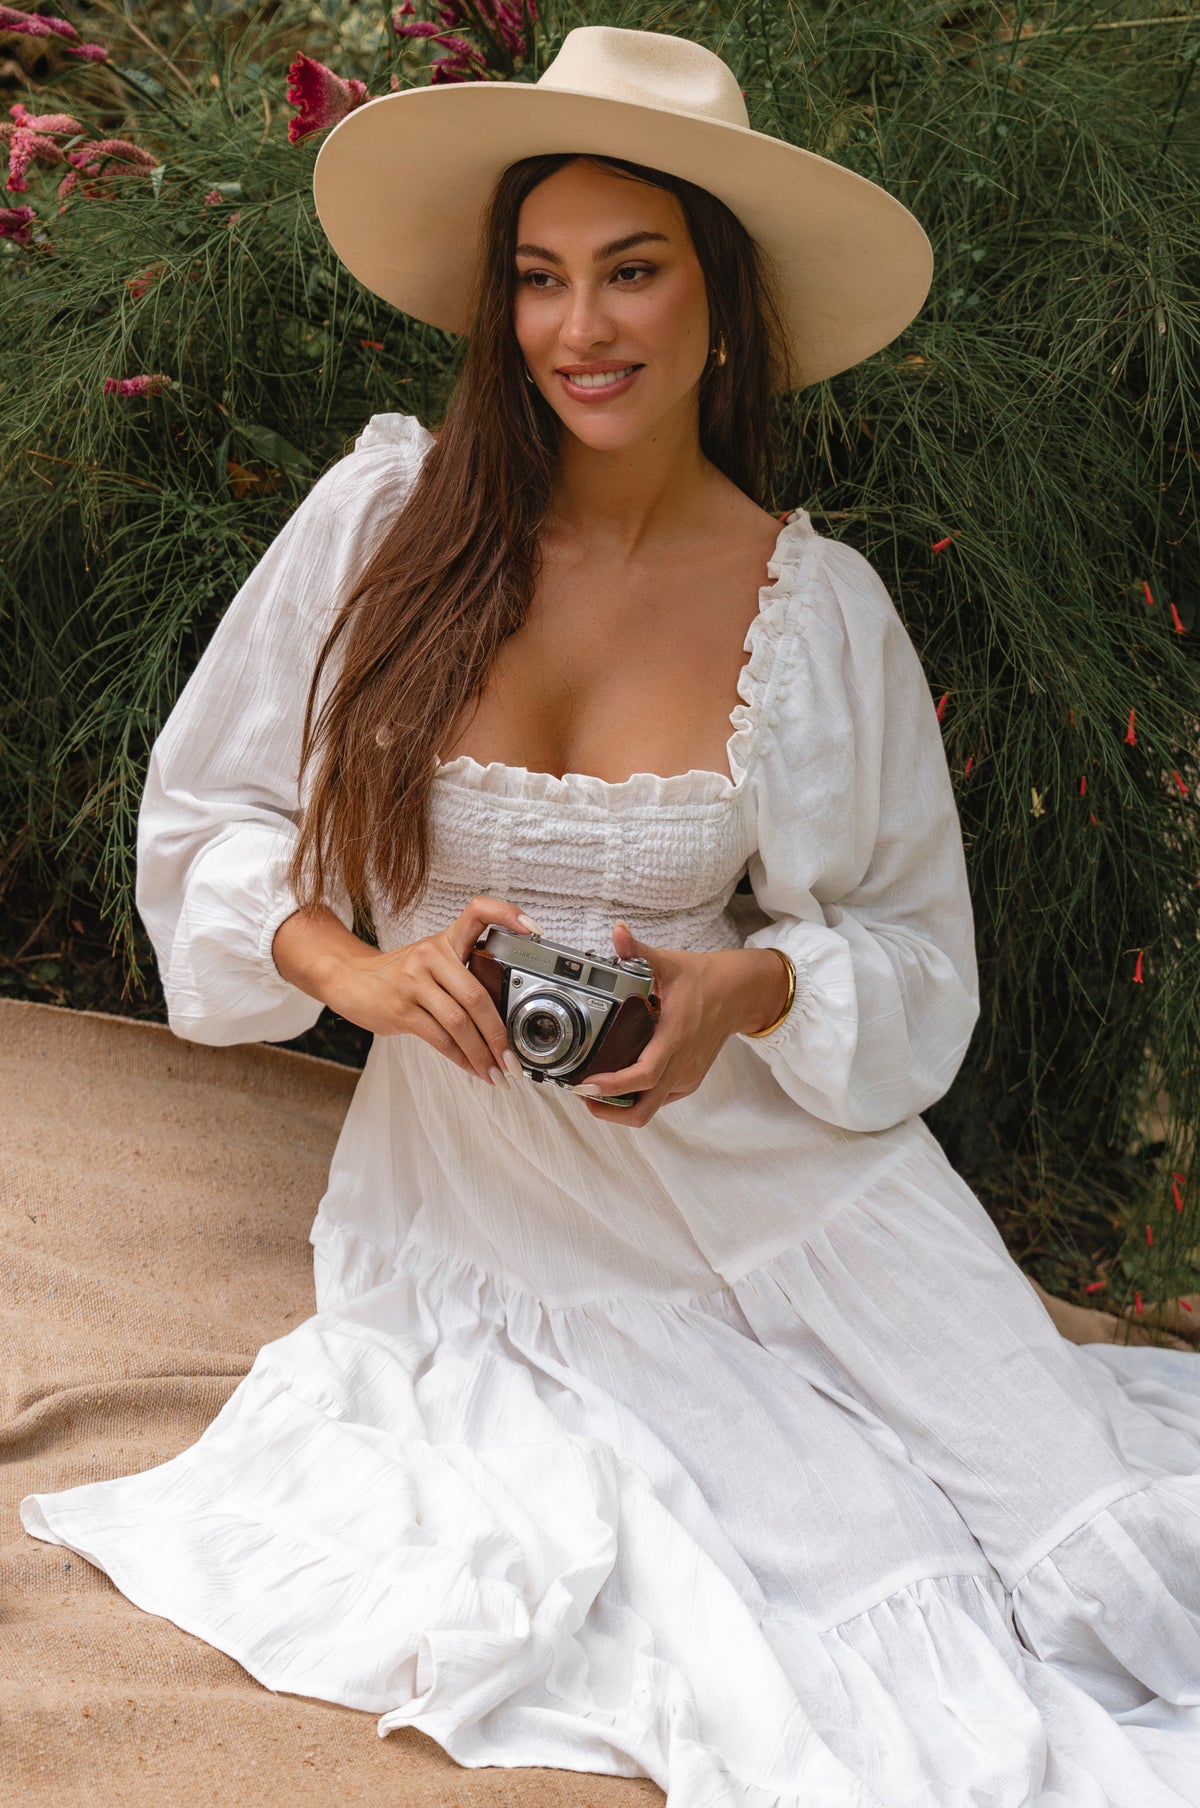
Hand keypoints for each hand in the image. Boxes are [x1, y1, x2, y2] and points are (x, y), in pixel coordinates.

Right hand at [274, 895, 537, 1086]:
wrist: (350, 980)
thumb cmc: (401, 973)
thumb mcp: (431, 958)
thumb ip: (465, 972)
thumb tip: (508, 1014)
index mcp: (445, 940)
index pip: (478, 912)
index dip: (507, 914)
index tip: (533, 929)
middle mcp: (430, 956)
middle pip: (476, 995)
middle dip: (499, 1033)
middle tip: (514, 1058)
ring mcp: (414, 982)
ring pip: (459, 1023)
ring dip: (482, 1054)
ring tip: (498, 1072)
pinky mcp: (401, 1009)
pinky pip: (440, 1039)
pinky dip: (462, 1058)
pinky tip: (474, 1069)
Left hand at [573, 922, 790, 1127]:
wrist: (740, 993)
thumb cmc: (704, 979)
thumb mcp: (669, 962)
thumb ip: (638, 950)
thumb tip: (618, 931)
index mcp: (675, 1037)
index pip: (643, 1075)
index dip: (613, 1086)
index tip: (586, 1084)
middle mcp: (682, 1063)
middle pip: (643, 1109)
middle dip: (608, 1110)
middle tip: (582, 1094)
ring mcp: (687, 1075)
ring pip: (650, 1109)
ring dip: (621, 1107)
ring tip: (595, 1090)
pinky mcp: (690, 1080)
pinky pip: (660, 1100)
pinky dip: (638, 1099)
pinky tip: (620, 1084)